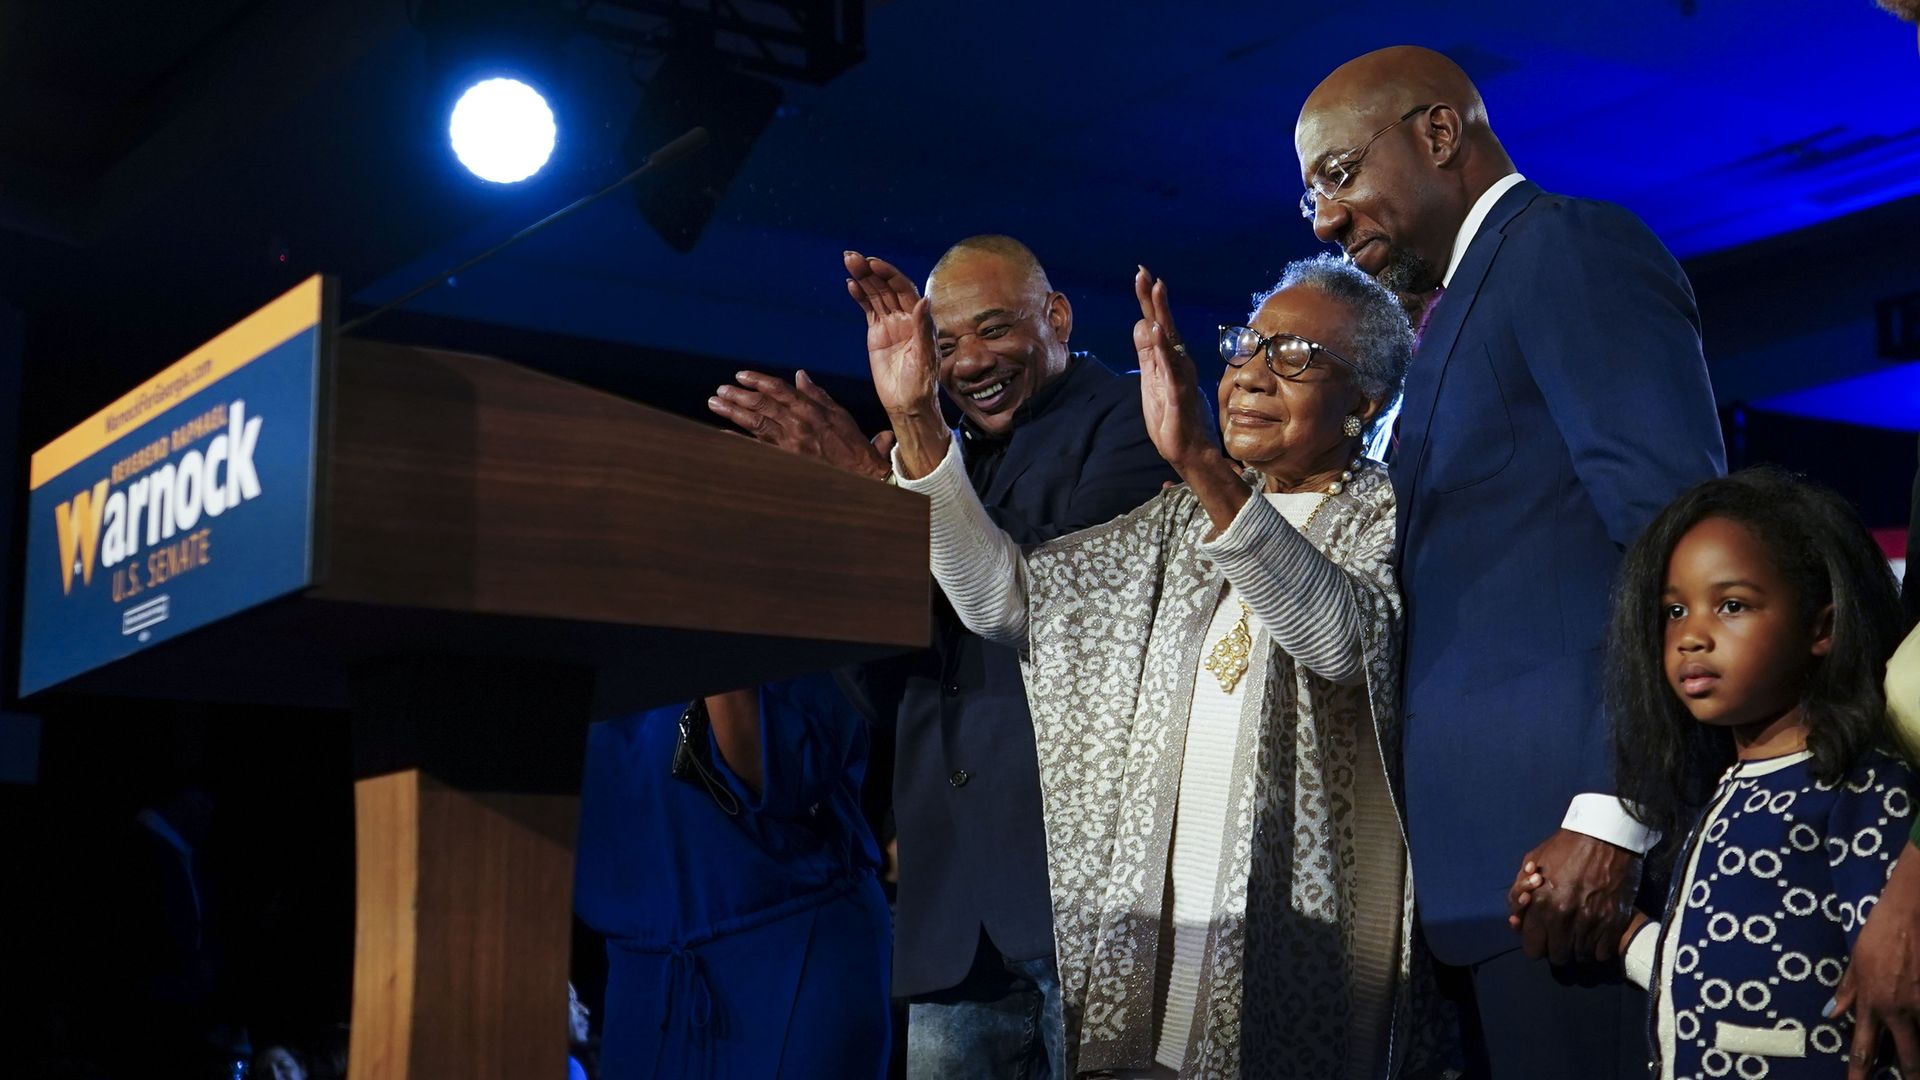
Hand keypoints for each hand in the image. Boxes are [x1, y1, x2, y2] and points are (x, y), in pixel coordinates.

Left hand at [708, 370, 890, 479]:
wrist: (860, 473)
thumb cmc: (850, 442)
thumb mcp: (838, 413)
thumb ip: (816, 394)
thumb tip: (799, 375)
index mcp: (810, 409)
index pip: (780, 389)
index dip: (758, 380)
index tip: (740, 375)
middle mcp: (798, 424)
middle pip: (762, 405)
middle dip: (739, 395)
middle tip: (720, 389)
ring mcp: (790, 444)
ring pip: (756, 423)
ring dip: (733, 412)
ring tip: (715, 403)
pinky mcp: (786, 459)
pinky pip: (757, 448)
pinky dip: (738, 441)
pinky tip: (722, 434)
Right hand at [845, 250, 944, 477]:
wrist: (908, 404)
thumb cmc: (921, 384)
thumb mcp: (924, 357)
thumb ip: (924, 328)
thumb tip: (925, 300)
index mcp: (920, 319)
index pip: (904, 289)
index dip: (889, 275)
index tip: (873, 264)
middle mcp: (906, 318)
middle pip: (887, 287)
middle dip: (870, 271)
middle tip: (851, 257)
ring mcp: (891, 324)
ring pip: (876, 295)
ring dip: (863, 278)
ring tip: (848, 262)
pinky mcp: (877, 334)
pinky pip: (868, 310)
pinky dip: (860, 296)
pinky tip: (851, 284)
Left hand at [1133, 266, 1219, 471]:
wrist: (1189, 451)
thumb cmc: (1171, 418)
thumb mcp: (1152, 381)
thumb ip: (1147, 354)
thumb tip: (1142, 324)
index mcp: (1169, 359)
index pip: (1157, 324)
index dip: (1149, 301)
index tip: (1142, 274)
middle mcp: (1178, 362)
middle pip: (1164, 325)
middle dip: (1154, 298)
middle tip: (1144, 272)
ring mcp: (1180, 377)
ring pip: (1170, 341)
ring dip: (1162, 315)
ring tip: (1155, 290)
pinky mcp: (1179, 394)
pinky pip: (1170, 368)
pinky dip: (1163, 349)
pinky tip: (1157, 332)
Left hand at [1512, 828, 1641, 963]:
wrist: (1605, 835)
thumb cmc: (1565, 847)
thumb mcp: (1531, 863)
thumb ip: (1519, 893)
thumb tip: (1518, 920)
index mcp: (1541, 905)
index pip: (1533, 948)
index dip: (1538, 943)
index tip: (1544, 937)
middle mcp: (1563, 918)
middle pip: (1557, 956)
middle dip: (1558, 947)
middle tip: (1563, 934)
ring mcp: (1591, 923)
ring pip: (1581, 956)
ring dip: (1579, 947)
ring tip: (1582, 931)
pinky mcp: (1614, 923)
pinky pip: (1603, 953)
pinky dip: (1600, 947)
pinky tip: (1598, 933)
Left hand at [1834, 841, 1919, 1078]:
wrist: (1910, 912)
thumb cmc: (1879, 933)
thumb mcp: (1856, 961)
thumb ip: (1847, 990)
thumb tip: (1830, 1013)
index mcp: (1871, 1002)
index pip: (1863, 1045)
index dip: (1859, 1071)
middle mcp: (1897, 1009)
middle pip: (1907, 1055)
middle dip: (1910, 1075)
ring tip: (1919, 1067)